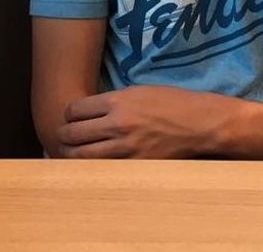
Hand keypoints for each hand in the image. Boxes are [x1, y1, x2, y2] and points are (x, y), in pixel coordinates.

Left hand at [56, 85, 232, 158]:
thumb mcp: (138, 91)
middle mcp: (118, 124)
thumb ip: (112, 102)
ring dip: (72, 156)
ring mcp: (126, 148)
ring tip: (71, 155)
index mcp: (117, 101)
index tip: (71, 118)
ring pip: (82, 157)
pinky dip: (93, 169)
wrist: (199, 123)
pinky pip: (104, 171)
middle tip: (65, 138)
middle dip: (64, 136)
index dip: (68, 115)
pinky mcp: (135, 166)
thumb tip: (88, 113)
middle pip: (72, 134)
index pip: (74, 110)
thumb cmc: (171, 103)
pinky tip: (91, 167)